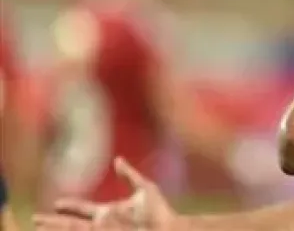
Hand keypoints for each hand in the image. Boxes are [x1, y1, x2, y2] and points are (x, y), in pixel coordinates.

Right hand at [33, 157, 177, 230]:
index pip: (82, 209)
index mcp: (108, 212)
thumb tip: (117, 160)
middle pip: (71, 224)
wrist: (169, 229)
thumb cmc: (160, 212)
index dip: (69, 206)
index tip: (56, 203)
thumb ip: (130, 175)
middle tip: (35, 220)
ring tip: (39, 229)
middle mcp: (103, 225)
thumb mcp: (145, 189)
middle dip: (53, 223)